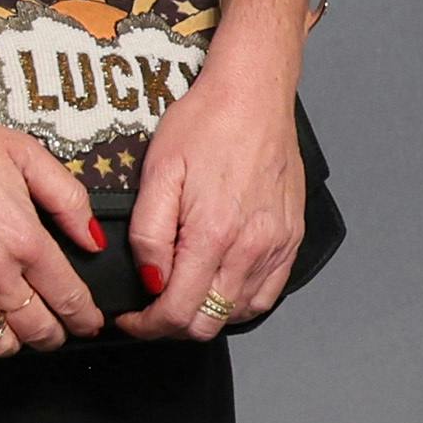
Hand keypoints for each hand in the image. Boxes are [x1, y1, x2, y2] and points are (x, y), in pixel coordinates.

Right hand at [0, 100, 106, 355]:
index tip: (88, 322)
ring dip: (13, 342)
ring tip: (13, 329)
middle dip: (55, 335)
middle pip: (39, 330)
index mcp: (25, 240)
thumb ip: (69, 199)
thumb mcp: (26, 154)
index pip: (71, 299)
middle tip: (55, 330)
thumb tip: (91, 239)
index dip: (86, 318)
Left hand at [125, 63, 306, 340]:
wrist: (253, 97)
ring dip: (205, 316)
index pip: (177, 311)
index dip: (147, 326)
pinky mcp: (292, 238)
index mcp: (212, 234)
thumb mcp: (156, 173)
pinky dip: (239, 303)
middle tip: (148, 310)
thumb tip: (150, 280)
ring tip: (179, 296)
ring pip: (239, 314)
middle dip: (171, 326)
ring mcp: (277, 246)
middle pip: (208, 323)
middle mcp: (251, 248)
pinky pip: (268, 293)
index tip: (130, 319)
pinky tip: (217, 286)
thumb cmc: (204, 125)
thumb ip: (149, 235)